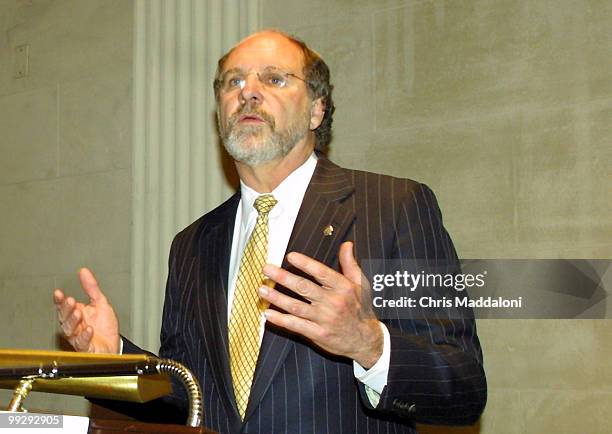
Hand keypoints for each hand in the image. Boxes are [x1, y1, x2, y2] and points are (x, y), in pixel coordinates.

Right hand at [53, 268, 119, 353]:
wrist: (113, 345)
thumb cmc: (105, 327)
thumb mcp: (100, 302)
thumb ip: (91, 287)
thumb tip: (84, 272)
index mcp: (77, 314)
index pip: (64, 306)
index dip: (60, 300)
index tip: (58, 293)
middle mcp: (76, 326)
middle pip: (65, 317)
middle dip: (66, 309)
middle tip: (70, 301)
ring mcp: (79, 337)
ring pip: (70, 330)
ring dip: (73, 321)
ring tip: (78, 313)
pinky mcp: (86, 348)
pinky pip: (82, 343)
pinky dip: (84, 336)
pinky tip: (89, 330)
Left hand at [259, 241, 382, 367]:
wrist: (365, 340)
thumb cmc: (360, 308)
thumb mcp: (360, 284)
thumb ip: (350, 263)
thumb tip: (346, 244)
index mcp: (342, 287)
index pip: (321, 272)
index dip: (305, 264)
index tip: (290, 256)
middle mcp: (333, 302)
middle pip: (304, 287)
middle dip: (283, 277)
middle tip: (267, 270)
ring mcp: (324, 319)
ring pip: (296, 306)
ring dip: (277, 297)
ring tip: (262, 289)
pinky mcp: (318, 334)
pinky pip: (296, 325)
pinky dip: (281, 319)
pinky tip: (268, 313)